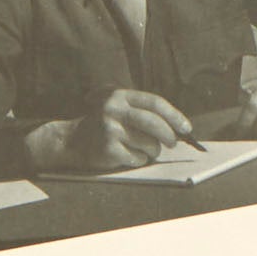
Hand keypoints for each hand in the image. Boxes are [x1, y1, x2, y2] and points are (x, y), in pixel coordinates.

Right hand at [28, 88, 193, 171]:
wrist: (70, 139)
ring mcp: (110, 129)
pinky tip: (126, 155)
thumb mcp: (117, 107)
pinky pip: (137, 158)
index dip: (174, 115)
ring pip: (149, 143)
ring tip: (141, 149)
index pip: (154, 102)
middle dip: (169, 135)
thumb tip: (177, 127)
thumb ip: (141, 110)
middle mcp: (113, 109)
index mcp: (119, 95)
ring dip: (152, 150)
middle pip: (154, 123)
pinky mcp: (108, 149)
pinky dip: (138, 159)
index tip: (186, 127)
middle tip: (173, 143)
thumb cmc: (102, 125)